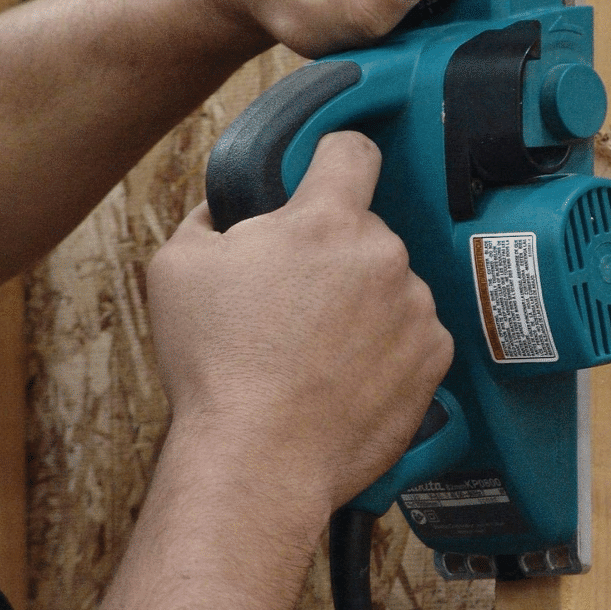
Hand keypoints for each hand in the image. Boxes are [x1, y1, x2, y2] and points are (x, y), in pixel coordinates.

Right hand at [146, 131, 453, 514]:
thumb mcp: (178, 268)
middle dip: (333, 251)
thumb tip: (228, 206)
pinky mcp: (433, 356)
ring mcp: (415, 307)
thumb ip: (211, 215)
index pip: (352, 151)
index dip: (334, 154)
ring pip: (390, 282)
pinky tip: (346, 372)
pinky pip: (413, 331)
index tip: (328, 169)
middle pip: (364, 230)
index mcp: (325, 222)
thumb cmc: (217, 366)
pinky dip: (387, 344)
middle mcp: (383, 255)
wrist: (258, 459)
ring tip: (318, 348)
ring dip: (364, 300)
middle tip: (294, 298)